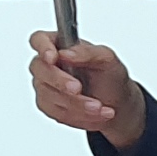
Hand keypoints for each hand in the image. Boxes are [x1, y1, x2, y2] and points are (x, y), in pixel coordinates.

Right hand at [31, 30, 148, 150]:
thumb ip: (87, 53)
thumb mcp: (107, 59)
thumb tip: (66, 54)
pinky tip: (94, 114)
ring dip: (76, 104)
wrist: (117, 102)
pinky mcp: (49, 106)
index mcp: (59, 44)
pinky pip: (56, 113)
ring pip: (49, 96)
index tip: (53, 58)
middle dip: (60, 82)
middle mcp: (48, 64)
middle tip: (78, 88)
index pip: (39, 39)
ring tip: (99, 107)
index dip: (42, 47)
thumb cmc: (110, 75)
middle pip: (40, 70)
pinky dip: (78, 116)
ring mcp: (45, 86)